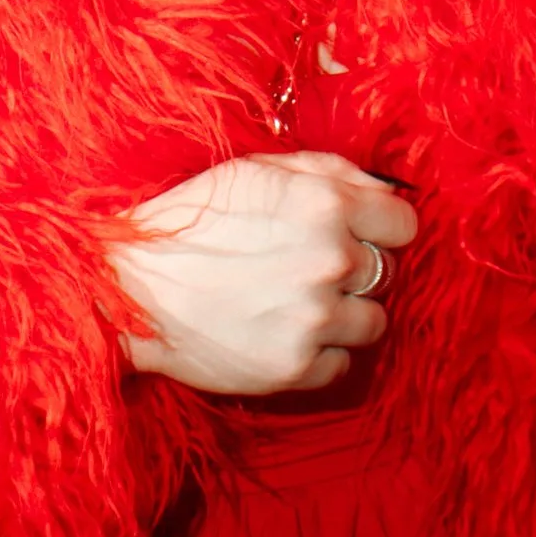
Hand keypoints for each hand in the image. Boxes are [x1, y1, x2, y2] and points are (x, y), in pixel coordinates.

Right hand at [112, 151, 415, 395]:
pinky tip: (282, 333)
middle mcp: (330, 260)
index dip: (383, 227)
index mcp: (325, 204)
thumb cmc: (190, 221)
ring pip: (372, 322)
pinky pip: (341, 365)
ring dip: (344, 315)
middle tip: (313, 270)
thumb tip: (381, 188)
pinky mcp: (296, 366)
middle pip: (388, 273)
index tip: (364, 235)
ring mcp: (315, 317)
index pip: (404, 223)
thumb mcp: (257, 170)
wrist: (131, 288)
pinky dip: (320, 354)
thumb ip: (328, 171)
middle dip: (359, 270)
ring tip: (297, 305)